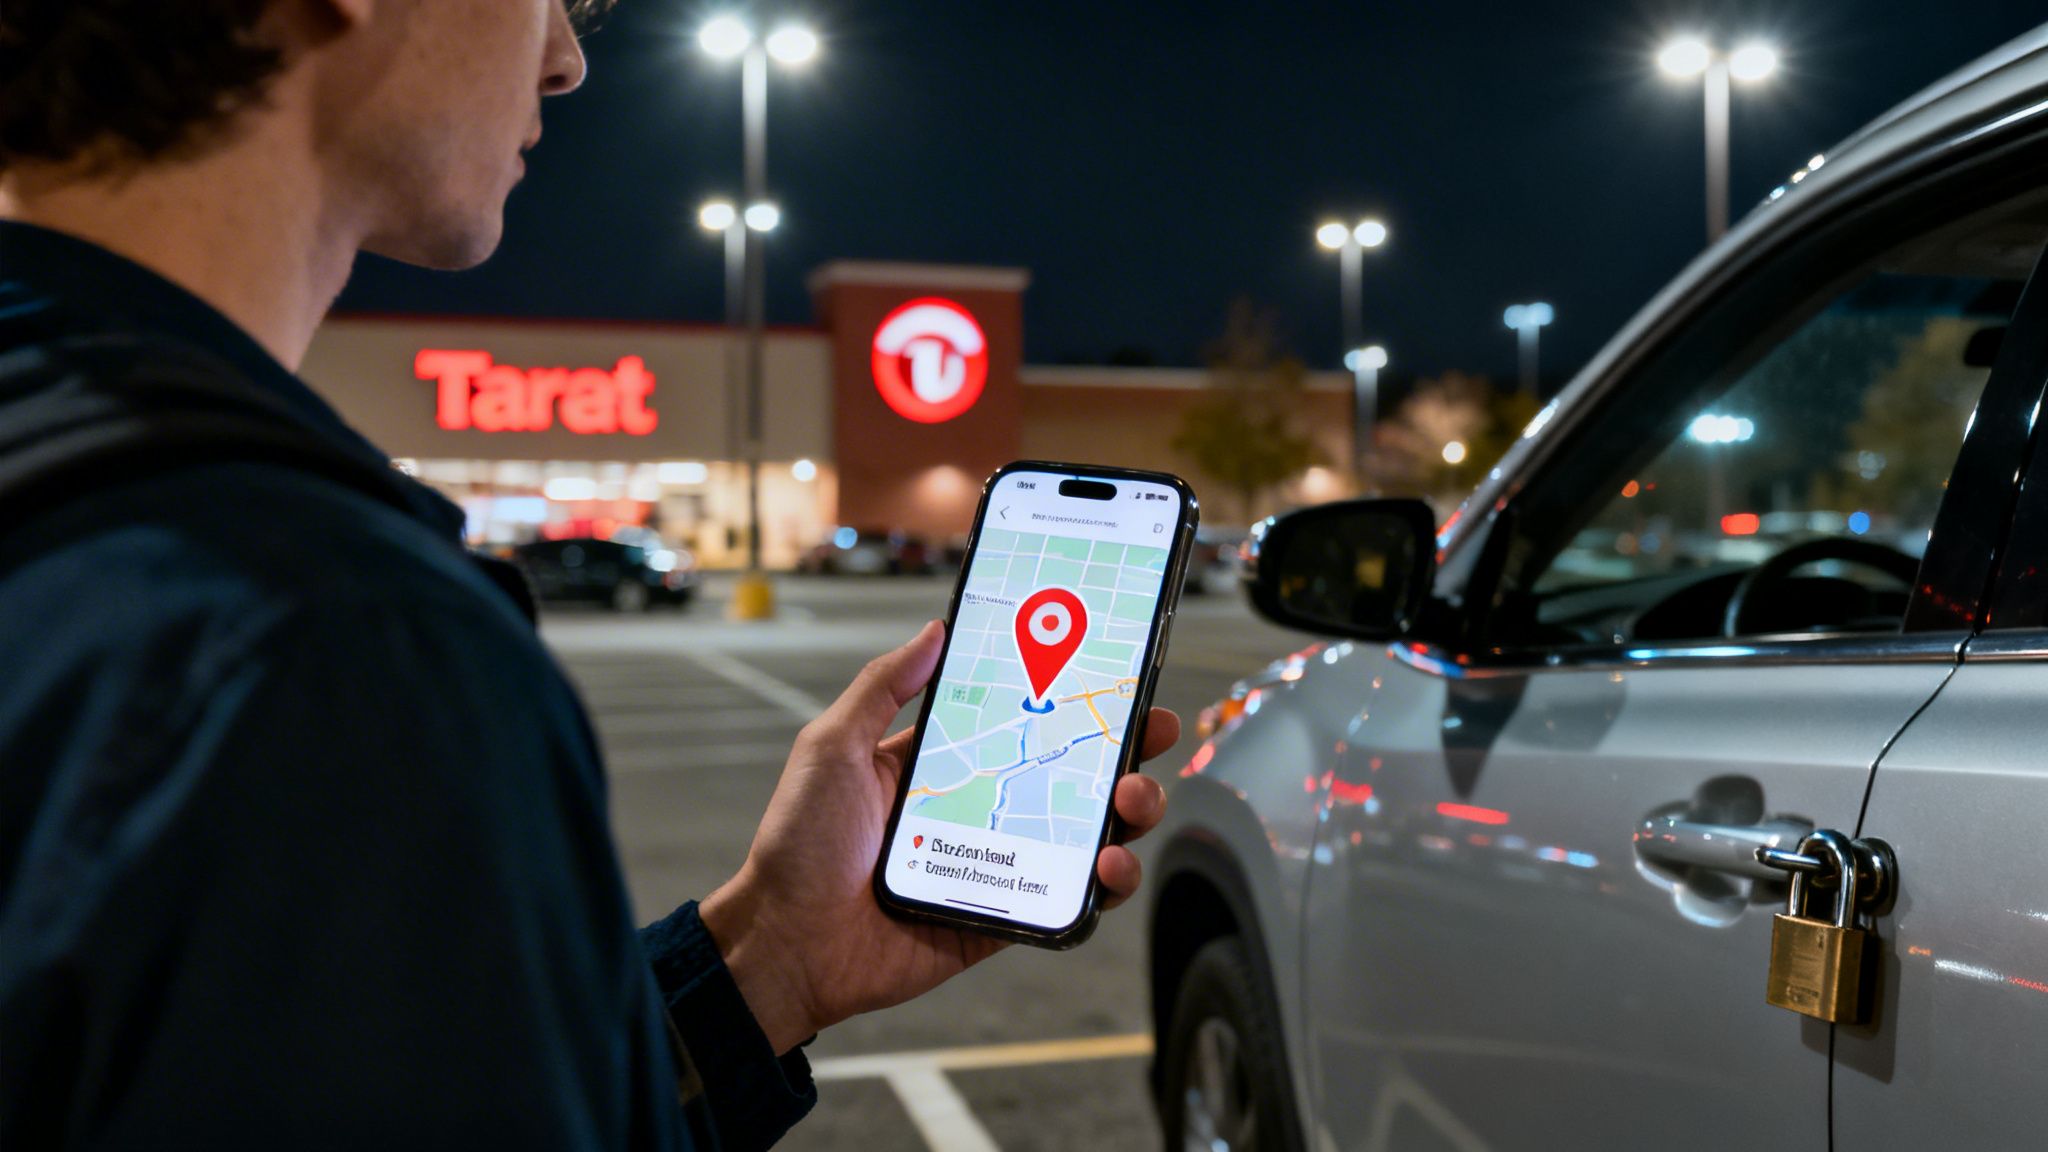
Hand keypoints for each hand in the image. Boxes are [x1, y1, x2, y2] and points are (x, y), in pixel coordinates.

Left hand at [698, 620, 1178, 1053]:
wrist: (786, 943)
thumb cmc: (797, 844)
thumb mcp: (832, 747)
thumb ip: (883, 687)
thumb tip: (935, 629)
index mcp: (945, 763)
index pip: (1026, 721)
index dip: (1076, 700)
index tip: (1119, 676)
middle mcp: (981, 809)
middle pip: (1075, 775)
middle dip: (1126, 752)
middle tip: (1152, 733)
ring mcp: (998, 864)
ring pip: (1088, 835)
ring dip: (1129, 815)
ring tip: (1133, 802)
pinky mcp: (1005, 918)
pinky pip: (1071, 901)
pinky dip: (1105, 886)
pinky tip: (1110, 868)